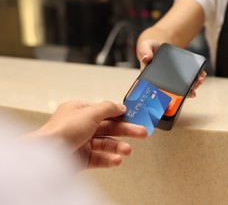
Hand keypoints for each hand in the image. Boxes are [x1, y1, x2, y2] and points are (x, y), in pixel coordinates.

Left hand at [30, 101, 146, 168]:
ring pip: (105, 144)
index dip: (121, 114)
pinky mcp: (81, 159)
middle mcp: (80, 126)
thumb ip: (108, 108)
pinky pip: (99, 158)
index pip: (105, 111)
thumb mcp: (90, 112)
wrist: (47, 156)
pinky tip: (117, 159)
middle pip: (109, 127)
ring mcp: (81, 143)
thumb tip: (120, 106)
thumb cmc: (61, 131)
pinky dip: (109, 159)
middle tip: (141, 132)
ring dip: (118, 146)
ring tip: (127, 150)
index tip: (135, 116)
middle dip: (126, 130)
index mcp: (79, 111)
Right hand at [136, 39, 206, 97]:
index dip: (170, 96)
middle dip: (185, 92)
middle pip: (175, 92)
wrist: (156, 46)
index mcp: (152, 79)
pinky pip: (187, 79)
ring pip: (183, 87)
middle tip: (193, 91)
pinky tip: (201, 74)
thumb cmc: (149, 48)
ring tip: (200, 79)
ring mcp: (172, 79)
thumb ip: (145, 51)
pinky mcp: (179, 75)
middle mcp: (163, 82)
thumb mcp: (145, 46)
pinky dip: (195, 79)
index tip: (178, 96)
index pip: (161, 91)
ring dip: (193, 86)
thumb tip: (146, 58)